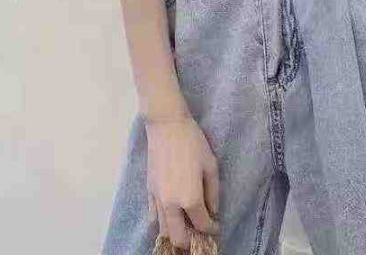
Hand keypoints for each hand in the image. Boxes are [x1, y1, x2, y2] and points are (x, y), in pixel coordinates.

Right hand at [146, 116, 219, 250]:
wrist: (167, 127)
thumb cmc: (193, 142)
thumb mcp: (210, 165)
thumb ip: (213, 192)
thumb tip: (212, 210)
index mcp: (190, 198)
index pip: (202, 224)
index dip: (212, 228)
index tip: (216, 226)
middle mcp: (171, 205)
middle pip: (178, 237)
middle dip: (190, 240)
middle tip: (200, 231)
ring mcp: (157, 199)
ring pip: (163, 229)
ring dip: (175, 232)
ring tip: (186, 224)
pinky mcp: (148, 191)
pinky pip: (153, 216)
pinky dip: (162, 221)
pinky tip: (172, 213)